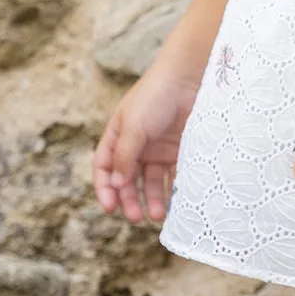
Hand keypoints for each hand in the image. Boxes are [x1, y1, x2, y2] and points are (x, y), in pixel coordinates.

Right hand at [93, 69, 200, 225]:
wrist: (189, 78)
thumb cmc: (155, 96)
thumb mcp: (134, 126)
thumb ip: (125, 156)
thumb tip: (117, 185)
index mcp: (118, 136)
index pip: (104, 168)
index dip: (105, 188)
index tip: (111, 208)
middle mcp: (137, 145)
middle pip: (128, 180)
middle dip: (130, 200)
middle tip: (136, 217)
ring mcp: (159, 149)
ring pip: (152, 182)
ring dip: (152, 199)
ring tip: (157, 215)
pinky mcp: (180, 151)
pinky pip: (175, 176)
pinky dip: (173, 190)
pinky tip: (176, 203)